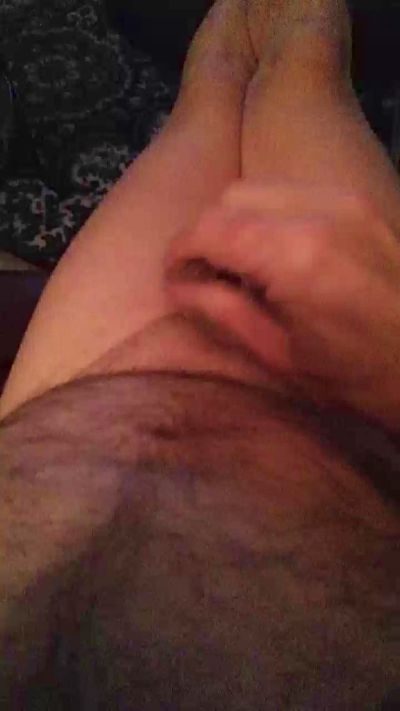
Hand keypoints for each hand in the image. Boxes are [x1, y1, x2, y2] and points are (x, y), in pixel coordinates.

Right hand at [165, 180, 399, 428]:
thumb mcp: (279, 355)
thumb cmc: (357, 376)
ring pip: (263, 189)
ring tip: (243, 267)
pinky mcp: (362, 202)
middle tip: (206, 276)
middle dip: (207, 234)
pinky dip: (272, 216)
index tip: (175, 278)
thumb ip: (221, 312)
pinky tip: (280, 256)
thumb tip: (176, 287)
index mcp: (295, 256)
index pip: (210, 228)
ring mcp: (346, 200)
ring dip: (239, 221)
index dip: (180, 252)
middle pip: (231, 197)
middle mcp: (320, 212)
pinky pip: (296, 193)